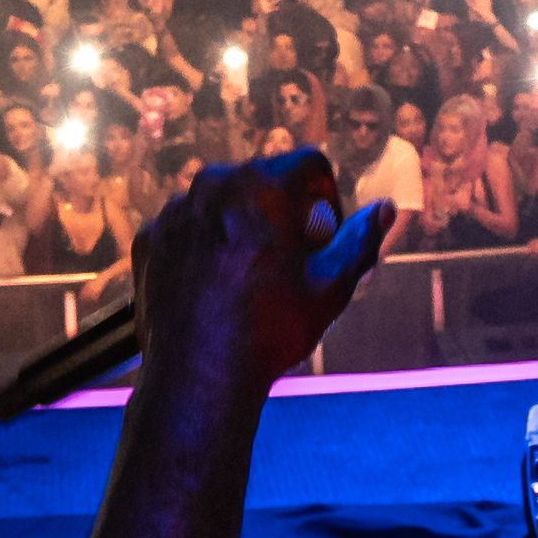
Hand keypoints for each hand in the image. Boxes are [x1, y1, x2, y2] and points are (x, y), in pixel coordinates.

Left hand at [128, 148, 389, 394]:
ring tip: (250, 278)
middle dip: (284, 210)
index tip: (324, 237)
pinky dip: (205, 244)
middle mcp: (213, 183)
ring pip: (223, 200)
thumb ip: (361, 240)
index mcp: (263, 185)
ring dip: (242, 225)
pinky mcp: (151, 235)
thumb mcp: (331, 286)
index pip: (311, 163)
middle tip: (290, 262)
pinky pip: (189, 224)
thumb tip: (385, 208)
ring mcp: (176, 208)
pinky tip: (214, 286)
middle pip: (264, 180)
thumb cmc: (271, 330)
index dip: (328, 197)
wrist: (198, 374)